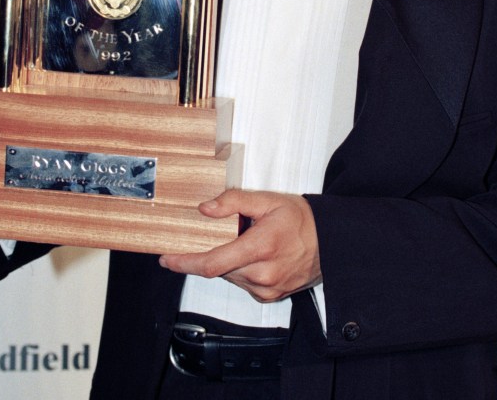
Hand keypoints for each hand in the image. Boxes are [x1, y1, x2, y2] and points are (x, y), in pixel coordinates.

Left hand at [159, 190, 321, 302]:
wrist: (329, 242)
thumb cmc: (301, 219)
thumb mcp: (268, 200)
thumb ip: (234, 201)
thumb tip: (205, 208)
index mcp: (260, 247)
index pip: (212, 263)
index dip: (185, 263)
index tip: (167, 259)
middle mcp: (262, 273)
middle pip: (218, 270)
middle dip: (208, 254)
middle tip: (213, 236)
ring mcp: (266, 288)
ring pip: (229, 277)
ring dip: (226, 262)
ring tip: (244, 242)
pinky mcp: (269, 296)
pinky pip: (243, 284)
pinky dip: (239, 270)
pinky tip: (253, 255)